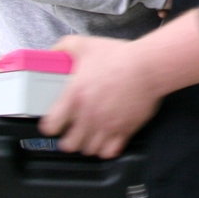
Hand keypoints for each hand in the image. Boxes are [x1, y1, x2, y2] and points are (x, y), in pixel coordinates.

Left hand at [40, 34, 160, 158]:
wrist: (148, 65)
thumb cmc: (117, 56)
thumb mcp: (86, 45)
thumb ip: (65, 47)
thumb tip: (53, 51)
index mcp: (74, 97)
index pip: (51, 126)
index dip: (50, 126)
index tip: (55, 123)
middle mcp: (88, 116)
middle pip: (69, 145)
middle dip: (69, 140)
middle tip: (73, 132)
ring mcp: (106, 126)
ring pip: (89, 150)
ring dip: (88, 144)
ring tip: (91, 135)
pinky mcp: (124, 130)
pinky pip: (109, 152)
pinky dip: (106, 149)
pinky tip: (107, 139)